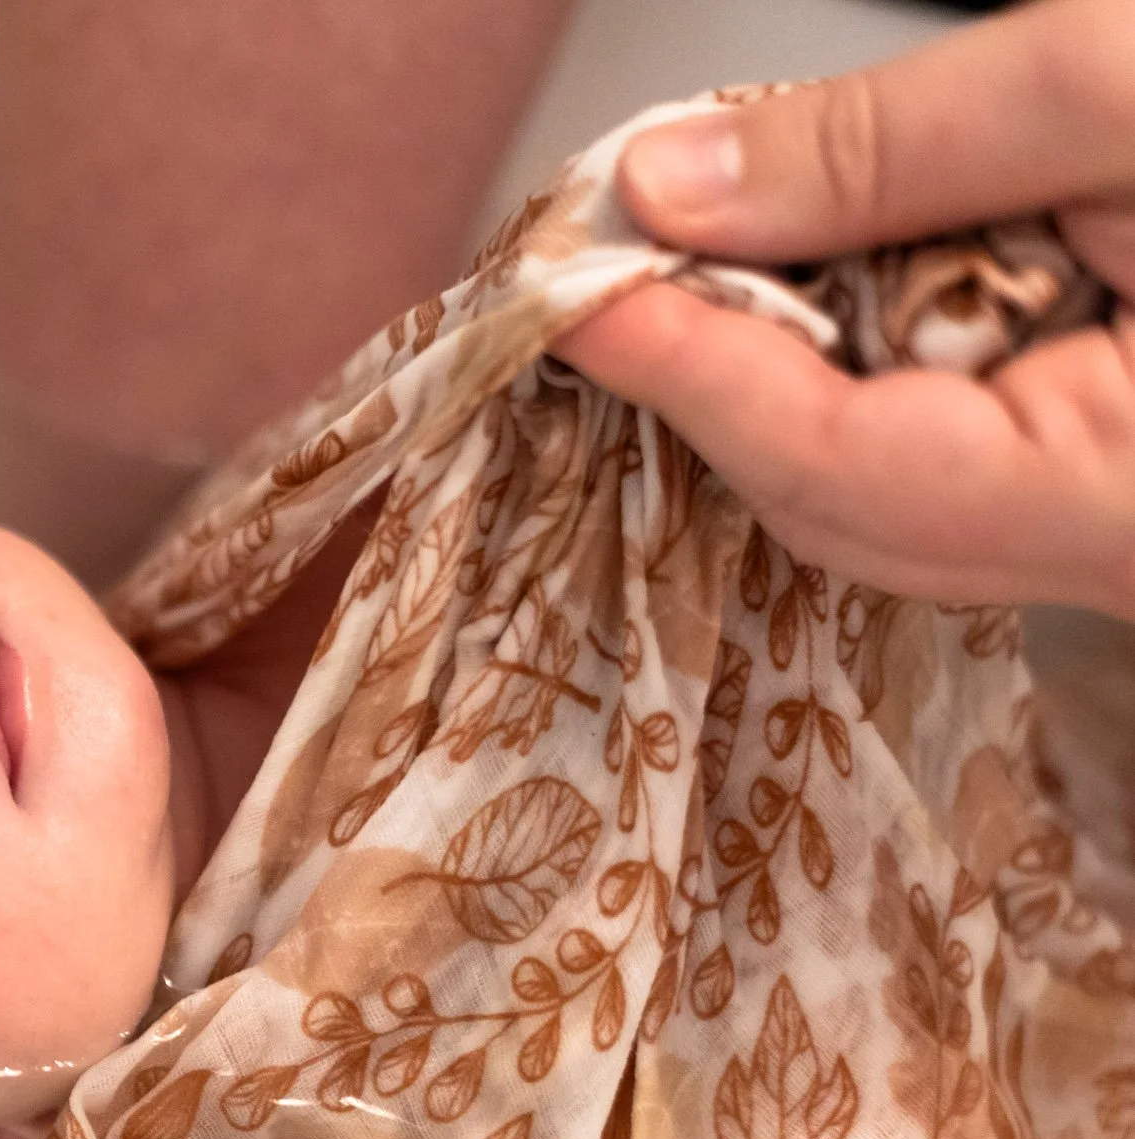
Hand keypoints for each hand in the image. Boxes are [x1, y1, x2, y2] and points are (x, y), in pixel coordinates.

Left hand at [553, 0, 1134, 619]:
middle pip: (830, 494)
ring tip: (707, 249)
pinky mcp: (1099, 476)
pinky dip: (851, 365)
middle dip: (709, 372)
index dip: (680, 372)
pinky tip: (824, 275)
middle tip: (611, 254)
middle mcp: (1114, 543)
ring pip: (867, 482)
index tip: (563, 289)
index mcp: (1134, 489)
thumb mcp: (1131, 92)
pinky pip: (931, 452)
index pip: (839, 463)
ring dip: (770, 368)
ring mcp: (1108, 521)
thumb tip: (674, 187)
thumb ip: (899, 145)